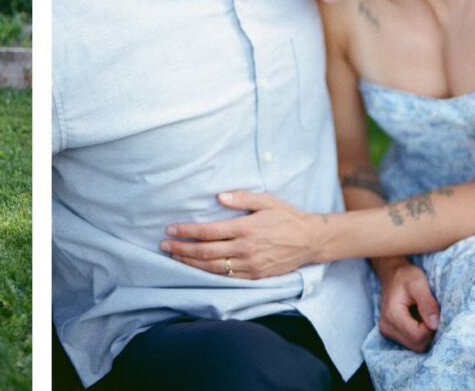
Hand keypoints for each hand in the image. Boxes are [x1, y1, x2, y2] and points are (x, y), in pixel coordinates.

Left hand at [161, 191, 323, 278]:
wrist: (310, 240)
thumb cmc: (286, 216)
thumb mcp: (266, 200)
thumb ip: (241, 197)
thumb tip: (219, 197)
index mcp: (246, 228)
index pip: (208, 232)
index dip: (186, 231)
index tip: (170, 229)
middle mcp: (245, 249)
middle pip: (206, 252)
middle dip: (182, 249)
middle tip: (164, 245)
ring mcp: (250, 265)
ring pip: (213, 268)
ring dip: (190, 263)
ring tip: (174, 257)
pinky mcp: (255, 276)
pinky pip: (227, 278)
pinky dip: (208, 274)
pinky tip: (196, 270)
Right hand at [375, 259, 438, 350]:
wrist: (392, 273)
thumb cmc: (406, 276)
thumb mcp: (418, 283)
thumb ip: (427, 303)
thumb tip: (435, 325)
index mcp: (392, 314)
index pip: (418, 336)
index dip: (431, 328)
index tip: (434, 313)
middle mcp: (386, 326)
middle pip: (417, 345)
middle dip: (429, 333)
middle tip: (431, 315)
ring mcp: (386, 331)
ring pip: (415, 346)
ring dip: (425, 334)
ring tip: (424, 316)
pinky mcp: (390, 332)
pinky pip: (411, 342)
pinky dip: (419, 334)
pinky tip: (419, 320)